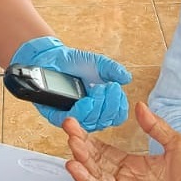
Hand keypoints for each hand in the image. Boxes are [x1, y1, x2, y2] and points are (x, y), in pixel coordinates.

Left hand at [12, 36, 130, 131]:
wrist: (54, 58)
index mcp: (102, 105)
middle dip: (110, 105)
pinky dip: (81, 112)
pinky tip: (85, 101)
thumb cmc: (76, 63)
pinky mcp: (58, 116)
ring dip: (97, 107)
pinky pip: (72, 121)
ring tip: (96, 89)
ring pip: (91, 123)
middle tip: (107, 87)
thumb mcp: (99, 64)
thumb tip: (127, 78)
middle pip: (105, 121)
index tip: (116, 89)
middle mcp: (89, 114)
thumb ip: (113, 70)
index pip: (116, 116)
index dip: (119, 107)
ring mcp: (74, 116)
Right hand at [64, 102, 180, 180]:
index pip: (103, 151)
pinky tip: (79, 169)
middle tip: (68, 129)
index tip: (75, 124)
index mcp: (135, 165)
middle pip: (95, 162)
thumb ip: (155, 126)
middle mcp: (126, 180)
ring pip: (96, 177)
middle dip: (80, 146)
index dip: (88, 138)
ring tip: (71, 147)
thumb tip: (140, 107)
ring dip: (82, 162)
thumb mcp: (176, 142)